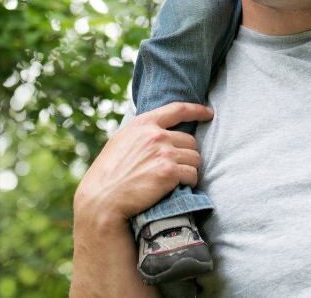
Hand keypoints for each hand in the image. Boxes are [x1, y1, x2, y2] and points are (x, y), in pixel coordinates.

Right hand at [73, 102, 213, 226]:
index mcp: (143, 123)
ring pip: (195, 158)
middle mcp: (156, 135)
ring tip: (175, 180)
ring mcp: (163, 152)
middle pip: (190, 140)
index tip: (208, 113)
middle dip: (187, 155)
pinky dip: (190, 182)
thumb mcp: (121, 142)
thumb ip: (141, 133)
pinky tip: (178, 188)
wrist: (102, 201)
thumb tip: (159, 130)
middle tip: (176, 169)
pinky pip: (192, 174)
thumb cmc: (108, 175)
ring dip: (189, 169)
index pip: (177, 109)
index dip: (196, 110)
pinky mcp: (169, 172)